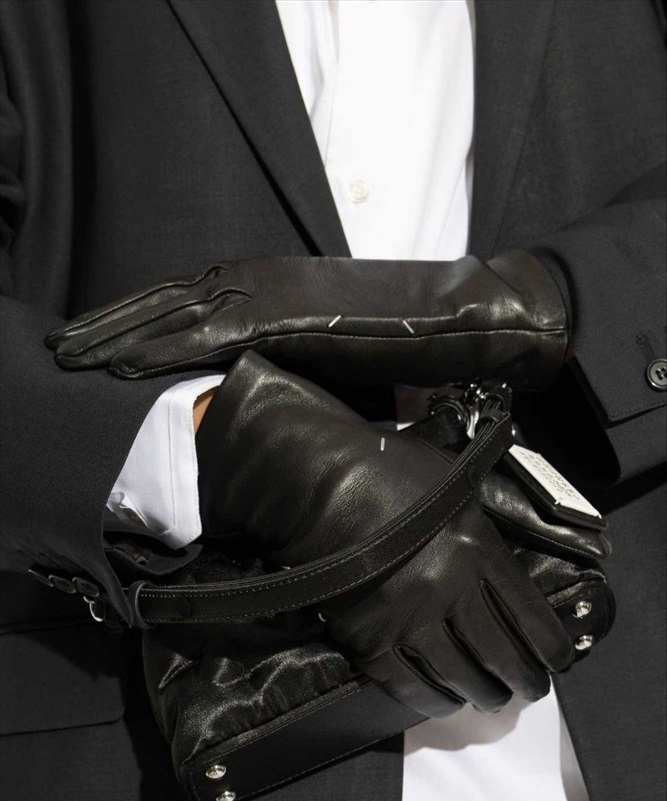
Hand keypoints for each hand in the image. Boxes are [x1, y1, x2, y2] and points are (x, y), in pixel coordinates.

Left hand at [46, 251, 568, 390]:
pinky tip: (121, 365)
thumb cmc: (406, 339)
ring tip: (73, 355)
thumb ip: (301, 368)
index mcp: (273, 287)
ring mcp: (269, 293)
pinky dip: (160, 345)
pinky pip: (206, 331)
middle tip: (67, 347)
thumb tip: (288, 403)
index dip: (144, 319)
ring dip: (119, 333)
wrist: (457, 319)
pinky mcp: (283, 314)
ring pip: (173, 311)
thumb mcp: (342, 357)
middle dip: (114, 324)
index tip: (107, 342)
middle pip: (168, 300)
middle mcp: (262, 281)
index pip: (192, 300)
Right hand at [194, 351, 573, 717]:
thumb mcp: (455, 486)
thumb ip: (484, 529)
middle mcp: (449, 587)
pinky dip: (433, 700)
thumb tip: (504, 567)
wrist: (317, 483)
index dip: (551, 646)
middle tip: (530, 690)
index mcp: (478, 547)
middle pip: (501, 654)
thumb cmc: (385, 471)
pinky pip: (409, 685)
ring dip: (483, 694)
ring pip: (460, 676)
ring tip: (490, 698)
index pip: (530, 614)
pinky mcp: (368, 636)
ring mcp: (407, 616)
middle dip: (524, 680)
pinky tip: (444, 702)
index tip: (558, 661)